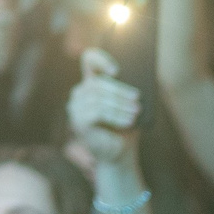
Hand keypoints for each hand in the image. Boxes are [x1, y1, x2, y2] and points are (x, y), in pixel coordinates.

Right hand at [69, 48, 140, 165]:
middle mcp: (79, 93)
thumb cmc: (125, 126)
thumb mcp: (128, 104)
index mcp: (91, 83)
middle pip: (97, 83)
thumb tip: (136, 77)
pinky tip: (129, 121)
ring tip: (136, 112)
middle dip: (119, 91)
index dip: (100, 59)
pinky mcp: (79, 122)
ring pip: (98, 98)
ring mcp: (76, 108)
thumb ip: (126, 89)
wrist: (120, 154)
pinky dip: (116, 116)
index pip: (89, 60)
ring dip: (120, 105)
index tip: (117, 71)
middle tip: (137, 99)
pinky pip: (98, 113)